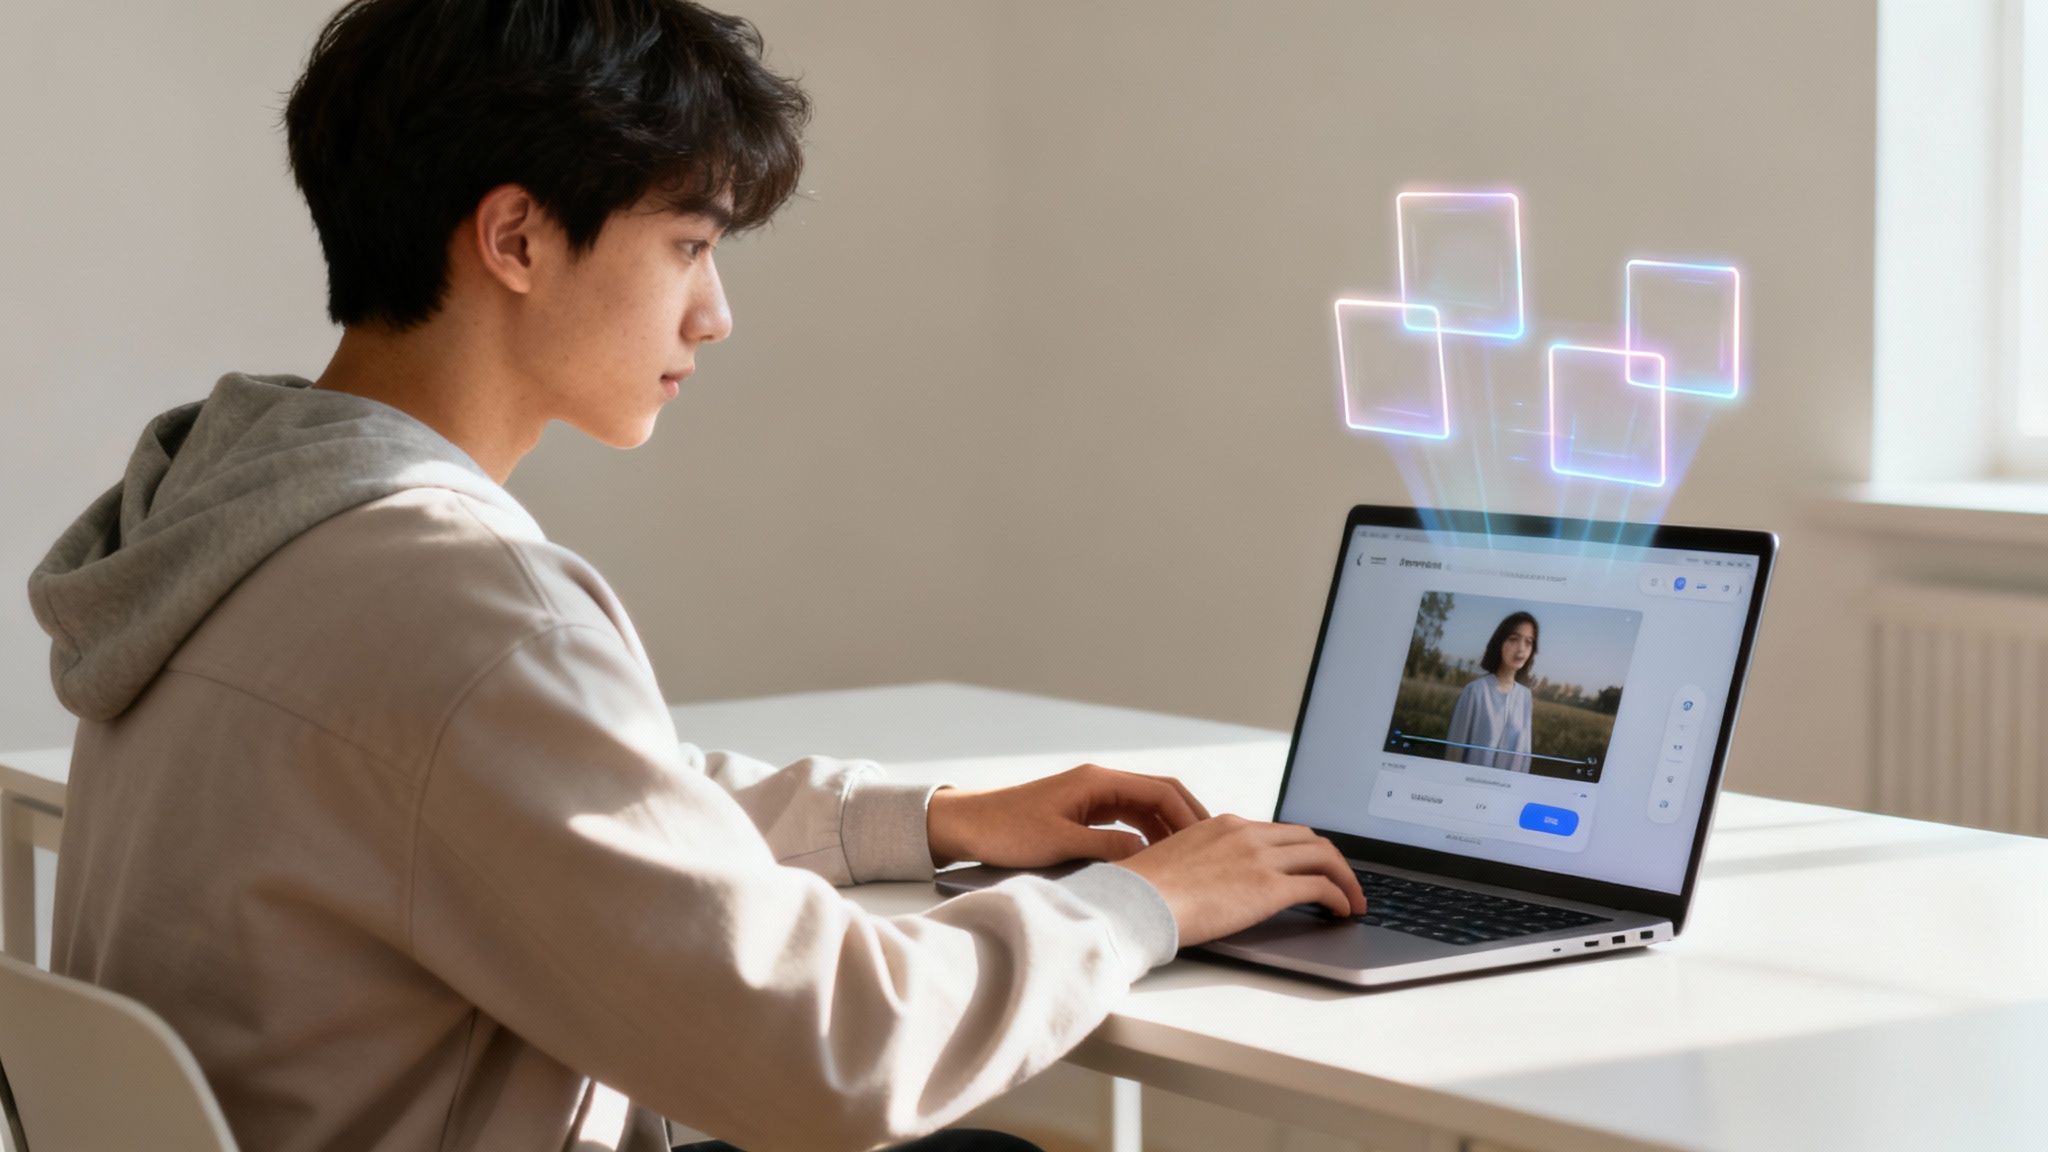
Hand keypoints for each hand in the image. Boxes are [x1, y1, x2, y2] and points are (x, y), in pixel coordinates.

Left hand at [925, 763, 1211, 868]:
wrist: (966, 825)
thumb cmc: (1006, 830)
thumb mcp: (1059, 843)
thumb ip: (1106, 848)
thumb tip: (1148, 857)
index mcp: (1098, 781)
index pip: (1160, 791)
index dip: (1188, 816)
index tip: (1208, 842)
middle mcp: (1100, 783)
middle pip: (1159, 795)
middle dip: (1187, 820)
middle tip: (1211, 850)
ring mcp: (1092, 796)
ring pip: (1145, 808)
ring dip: (1169, 829)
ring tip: (1190, 859)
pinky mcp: (1084, 811)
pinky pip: (1128, 819)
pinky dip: (1147, 835)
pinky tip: (1155, 858)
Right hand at [1116, 815, 1365, 945]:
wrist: (1137, 902)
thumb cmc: (1145, 892)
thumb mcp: (1177, 861)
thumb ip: (1202, 863)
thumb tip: (1209, 883)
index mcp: (1224, 825)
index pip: (1277, 831)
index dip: (1301, 849)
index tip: (1311, 865)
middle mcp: (1246, 834)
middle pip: (1308, 837)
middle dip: (1331, 859)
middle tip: (1342, 881)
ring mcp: (1260, 858)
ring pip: (1323, 856)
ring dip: (1345, 878)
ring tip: (1353, 899)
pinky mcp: (1269, 887)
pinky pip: (1321, 886)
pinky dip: (1340, 896)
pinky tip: (1342, 911)